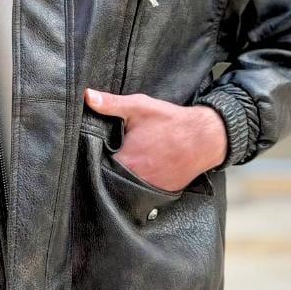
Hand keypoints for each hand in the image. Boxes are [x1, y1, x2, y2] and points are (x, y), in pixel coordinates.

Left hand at [83, 89, 227, 192]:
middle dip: (104, 169)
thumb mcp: (138, 107)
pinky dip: (138, 182)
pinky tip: (140, 169)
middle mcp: (135, 179)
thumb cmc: (169, 121)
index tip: (87, 150)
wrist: (204, 138)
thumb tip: (86, 96)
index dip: (90, 158)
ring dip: (121, 178)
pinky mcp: (161, 192)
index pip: (95, 166)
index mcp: (125, 160)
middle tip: (106, 155)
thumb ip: (110, 104)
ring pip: (125, 187)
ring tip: (124, 163)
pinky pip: (142, 191)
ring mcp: (149, 189)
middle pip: (109, 179)